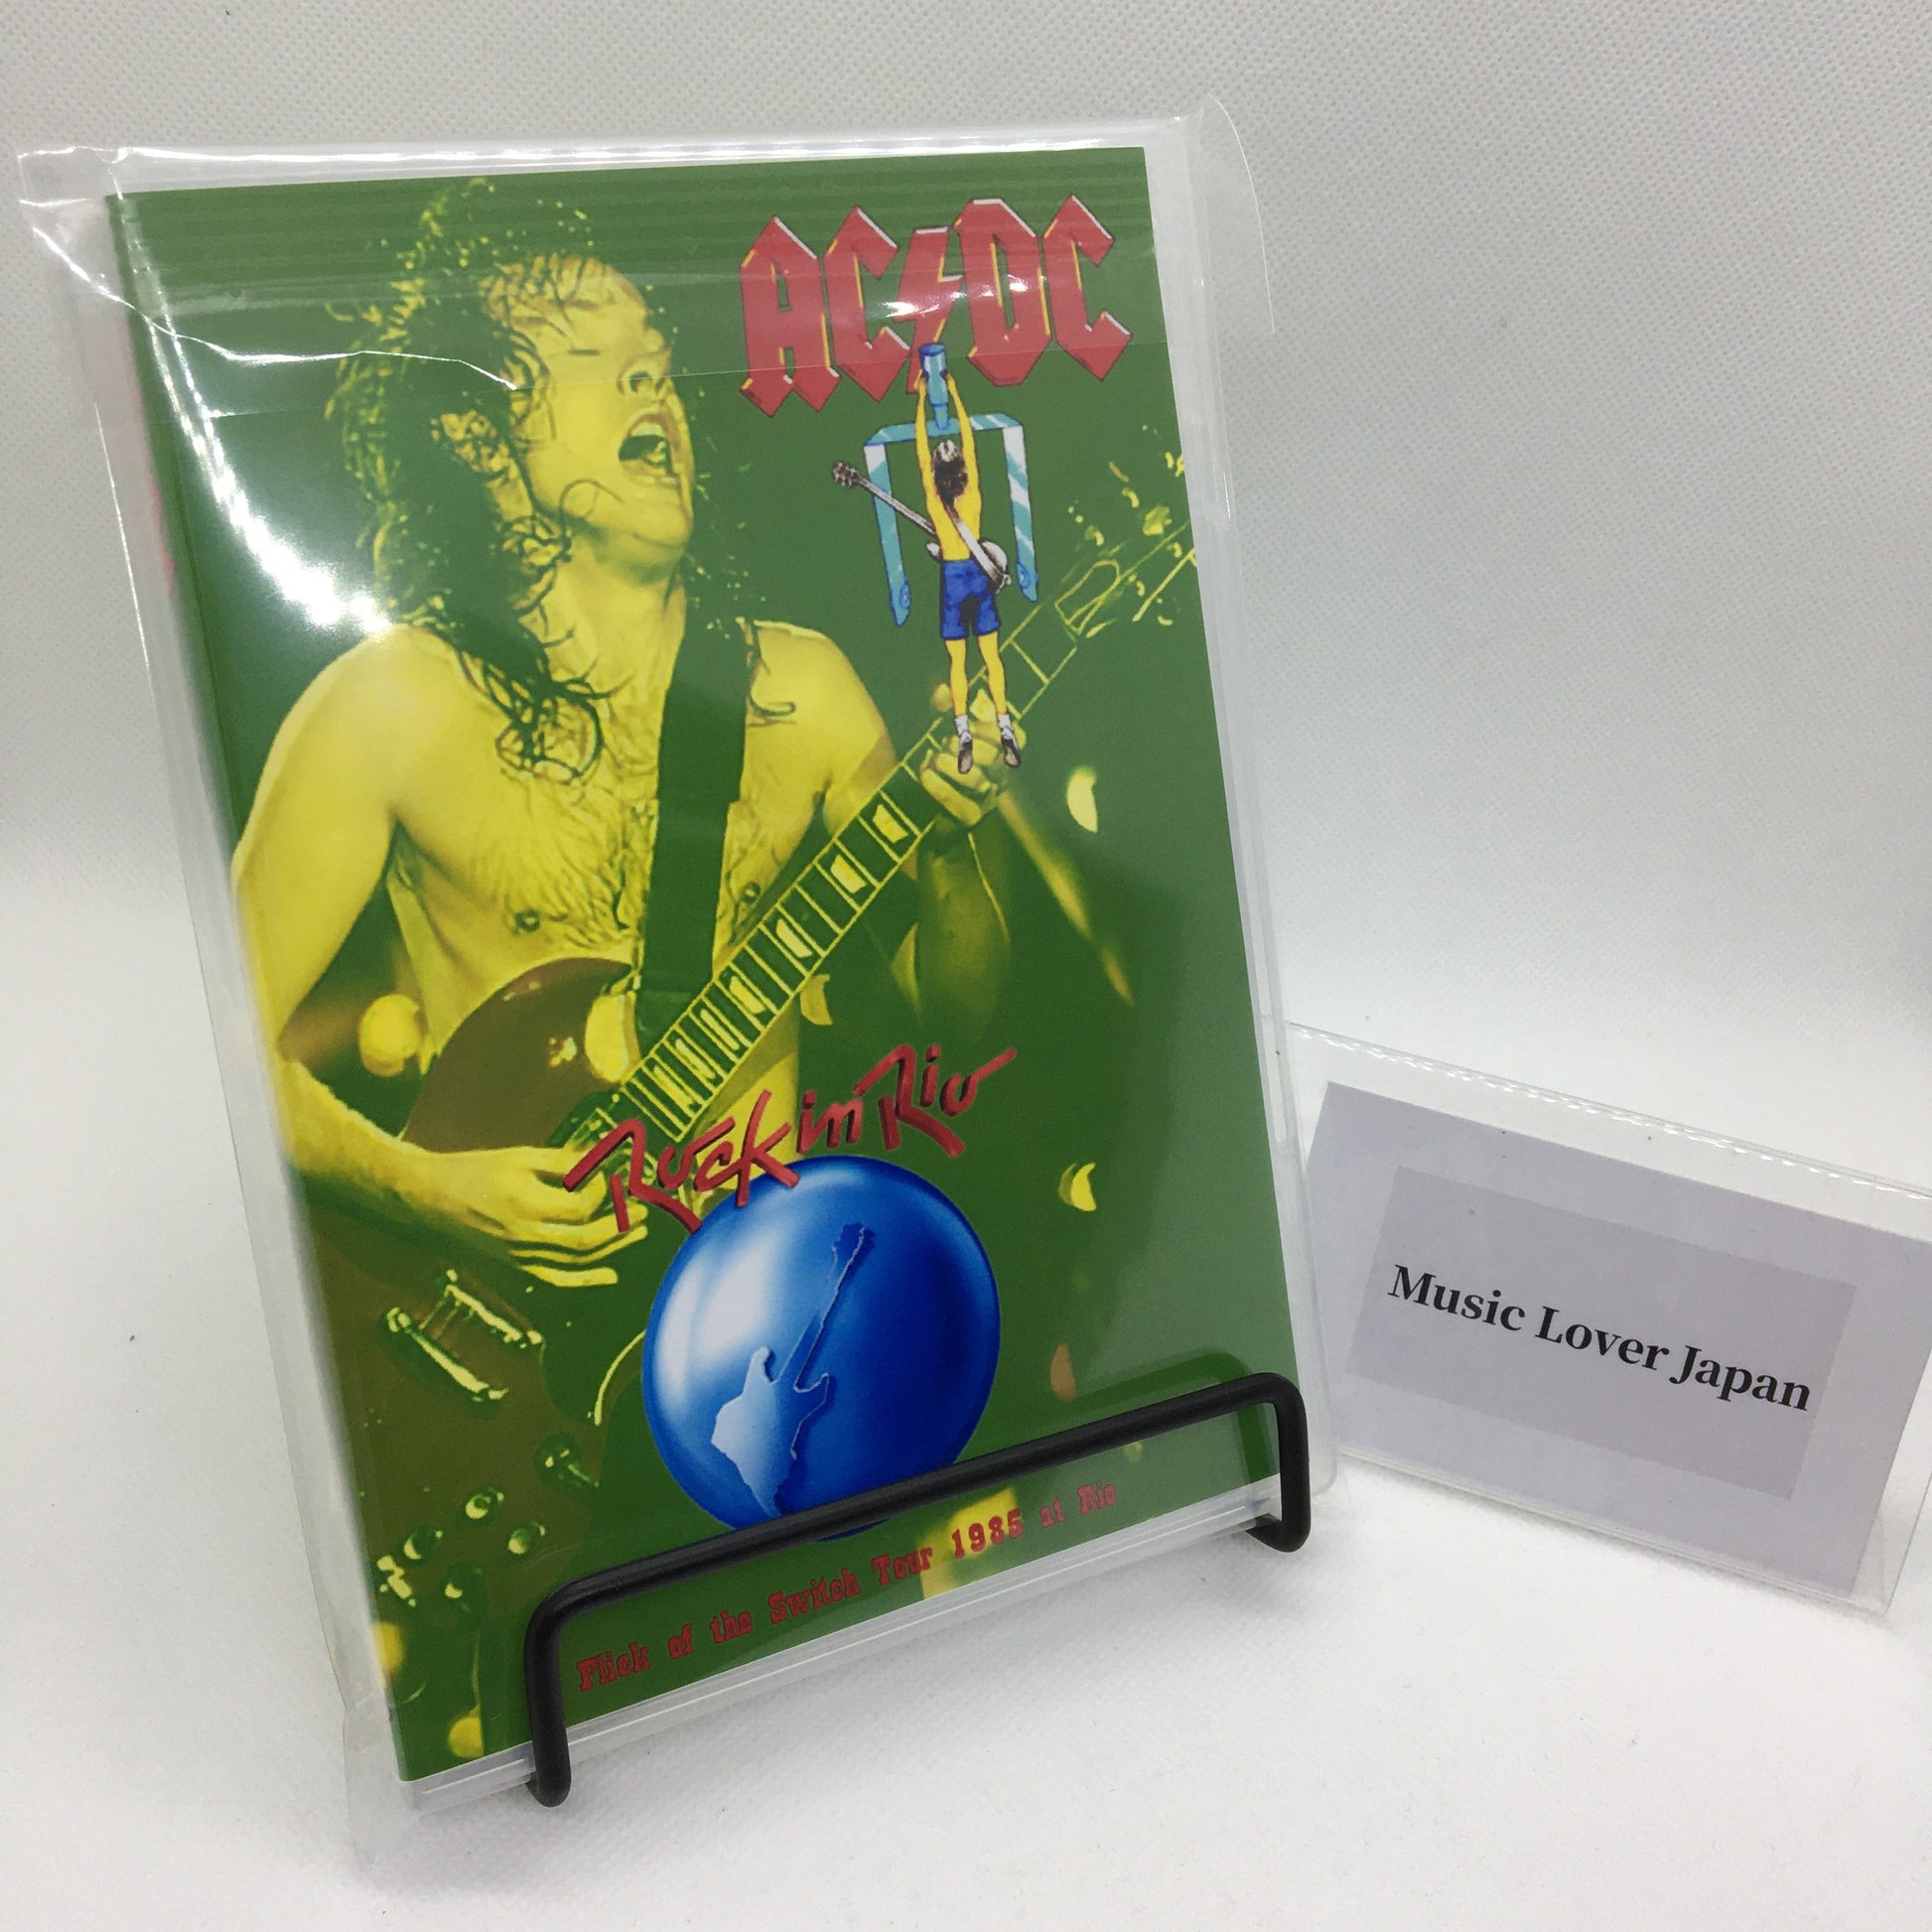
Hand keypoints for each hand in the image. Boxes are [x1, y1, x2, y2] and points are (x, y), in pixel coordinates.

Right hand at [395, 1143, 646, 1288]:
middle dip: (621, 1224)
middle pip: (587, 1238)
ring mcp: (520, 1256)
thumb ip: (562, 1162)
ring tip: (639, 1231)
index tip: (613, 1173)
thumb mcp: (519, 1157)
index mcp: (526, 1205)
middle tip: (644, 1208)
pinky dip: (586, 1280)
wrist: (428, 1200)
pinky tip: (610, 1275)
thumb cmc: (473, 1171)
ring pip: (577, 1260)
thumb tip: (602, 1159)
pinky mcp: (516, 1266)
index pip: (582, 1205)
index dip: (604, 1190)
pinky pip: (556, 1279)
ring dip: (613, 1247)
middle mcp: (525, 1237)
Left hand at [917, 684, 1021, 840]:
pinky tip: (925, 773)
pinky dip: (941, 788)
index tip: (969, 723)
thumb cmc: (930, 752)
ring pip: (979, 781)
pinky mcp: (970, 817)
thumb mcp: (935, 721)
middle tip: (946, 741)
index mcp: (997, 749)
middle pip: (995, 757)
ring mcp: (986, 798)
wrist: (910, 800)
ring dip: (953, 765)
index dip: (993, 728)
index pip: (1015, 736)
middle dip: (968, 745)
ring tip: (934, 757)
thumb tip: (943, 692)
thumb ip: (941, 703)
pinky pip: (962, 805)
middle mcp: (997, 774)